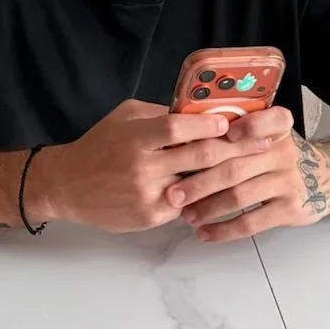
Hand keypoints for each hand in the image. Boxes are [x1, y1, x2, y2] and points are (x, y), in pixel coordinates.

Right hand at [30, 100, 274, 232]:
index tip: (232, 122)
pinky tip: (223, 190)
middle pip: (198, 156)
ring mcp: (148, 194)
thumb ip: (159, 114)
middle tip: (260, 144)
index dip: (209, 124)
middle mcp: (143, 166)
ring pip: (198, 184)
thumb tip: (198, 111)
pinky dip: (204, 196)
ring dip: (225, 175)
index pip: (179, 127)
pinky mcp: (149, 217)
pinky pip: (186, 205)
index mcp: (136, 136)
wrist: (68, 185)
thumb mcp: (125, 116)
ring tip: (251, 167)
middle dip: (235, 149)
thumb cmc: (100, 145)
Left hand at [164, 106, 329, 242]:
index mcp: (277, 127)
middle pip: (236, 165)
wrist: (326, 178)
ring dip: (208, 208)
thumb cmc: (277, 154)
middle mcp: (283, 152)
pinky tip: (206, 234)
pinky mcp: (290, 209)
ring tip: (185, 216)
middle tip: (173, 193)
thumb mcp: (268, 135)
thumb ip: (238, 133)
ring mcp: (288, 181)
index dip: (248, 126)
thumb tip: (183, 139)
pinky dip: (225, 230)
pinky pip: (252, 222)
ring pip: (240, 196)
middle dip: (200, 181)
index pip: (269, 120)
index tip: (224, 134)